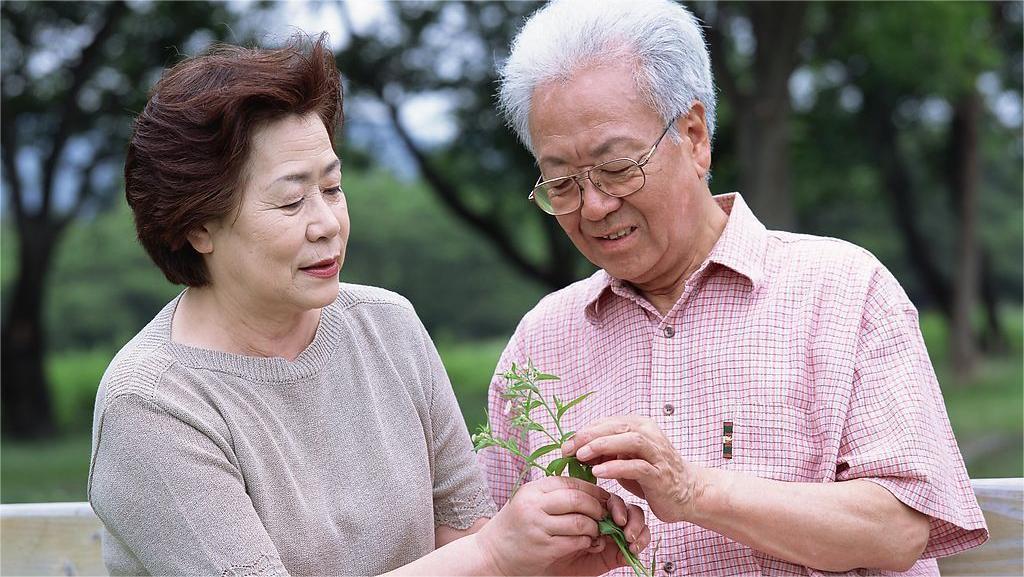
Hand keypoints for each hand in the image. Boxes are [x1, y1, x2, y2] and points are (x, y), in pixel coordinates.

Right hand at [475, 476, 649, 575]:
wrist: (491, 555)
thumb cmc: (514, 527)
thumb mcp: (529, 503)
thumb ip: (554, 496)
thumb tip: (589, 492)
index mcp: (533, 490)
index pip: (571, 482)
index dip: (592, 490)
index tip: (603, 498)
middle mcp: (534, 505)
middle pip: (578, 500)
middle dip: (596, 508)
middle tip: (603, 515)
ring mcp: (538, 527)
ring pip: (581, 522)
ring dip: (594, 528)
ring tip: (594, 532)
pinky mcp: (544, 548)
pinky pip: (576, 542)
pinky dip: (586, 542)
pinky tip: (584, 543)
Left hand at [562, 415, 706, 523]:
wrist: (688, 492)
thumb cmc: (652, 475)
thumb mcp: (626, 459)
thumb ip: (607, 451)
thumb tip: (577, 450)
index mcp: (639, 426)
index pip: (607, 423)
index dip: (585, 432)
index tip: (566, 445)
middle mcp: (649, 434)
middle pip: (616, 427)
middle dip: (589, 436)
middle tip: (569, 448)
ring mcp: (657, 453)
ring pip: (629, 441)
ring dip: (603, 446)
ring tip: (582, 455)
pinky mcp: (660, 474)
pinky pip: (637, 467)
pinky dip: (616, 467)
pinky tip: (599, 472)